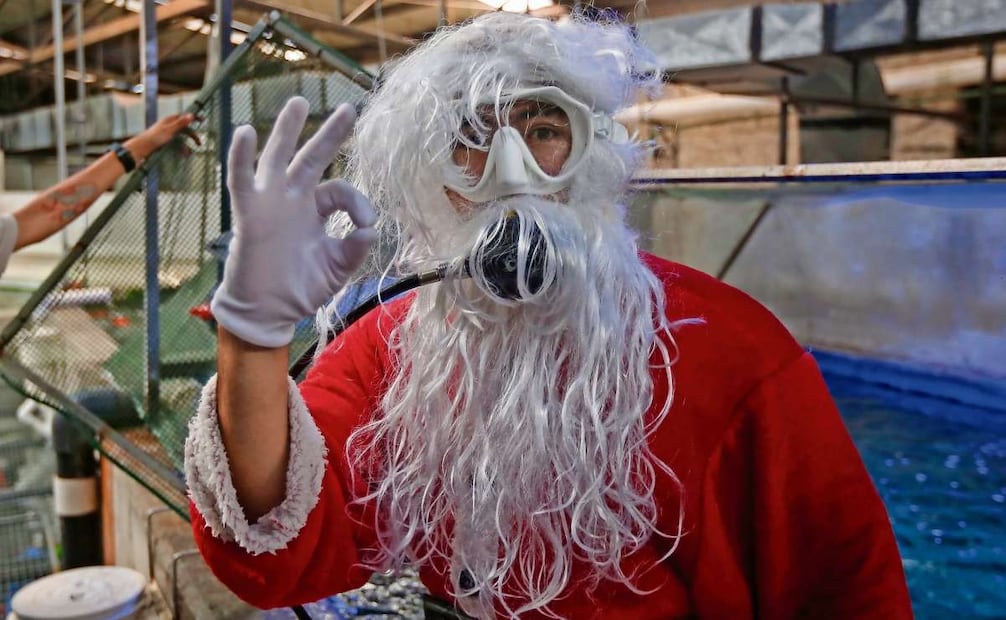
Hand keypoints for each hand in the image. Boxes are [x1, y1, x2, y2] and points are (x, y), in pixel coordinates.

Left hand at [125, 113, 200, 159]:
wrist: (142, 148)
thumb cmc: (155, 138)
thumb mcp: (170, 130)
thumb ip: (181, 123)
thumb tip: (191, 115)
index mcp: (170, 120)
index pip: (185, 117)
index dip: (194, 118)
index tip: (203, 120)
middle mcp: (169, 126)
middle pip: (185, 129)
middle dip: (192, 136)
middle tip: (199, 143)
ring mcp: (167, 134)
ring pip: (181, 139)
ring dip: (186, 146)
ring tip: (189, 154)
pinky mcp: (164, 142)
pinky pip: (176, 145)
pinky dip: (180, 149)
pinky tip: (182, 155)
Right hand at [210, 97, 376, 347]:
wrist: (268, 312)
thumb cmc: (300, 290)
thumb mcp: (336, 269)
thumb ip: (355, 250)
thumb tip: (371, 230)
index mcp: (316, 211)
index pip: (341, 191)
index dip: (359, 203)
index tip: (366, 225)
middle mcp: (294, 199)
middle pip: (313, 158)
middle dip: (330, 134)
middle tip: (349, 109)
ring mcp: (271, 202)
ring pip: (279, 157)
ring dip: (287, 130)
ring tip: (299, 102)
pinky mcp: (249, 212)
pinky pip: (242, 179)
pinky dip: (241, 156)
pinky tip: (244, 132)